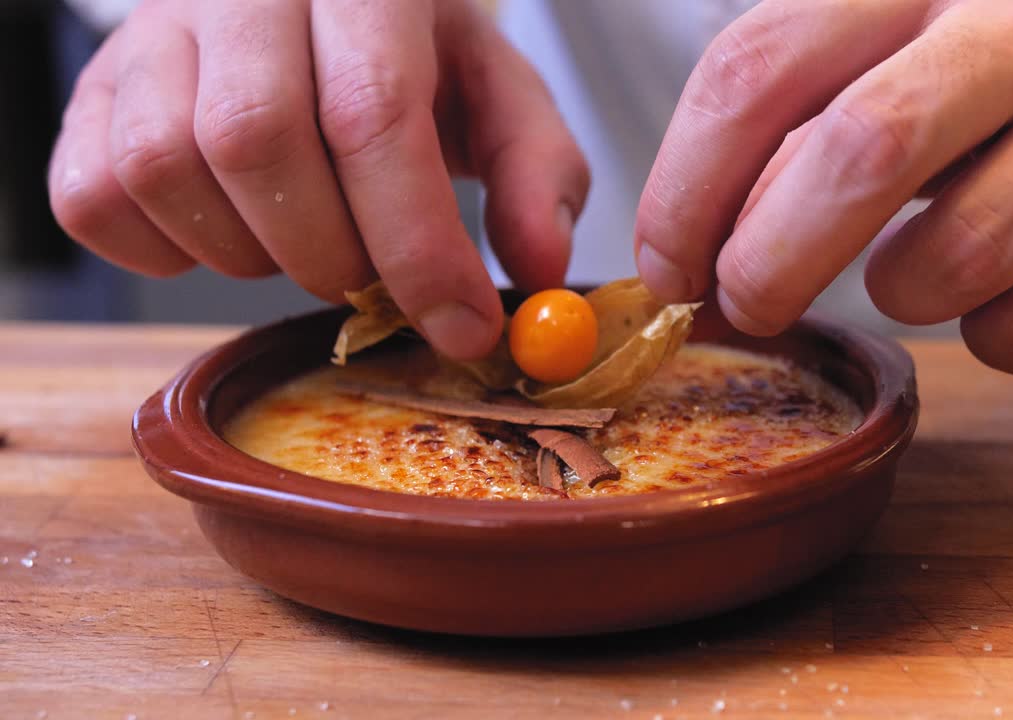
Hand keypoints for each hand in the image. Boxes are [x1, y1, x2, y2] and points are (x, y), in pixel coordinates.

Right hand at [49, 0, 587, 358]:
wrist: (315, 0)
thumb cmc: (408, 52)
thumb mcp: (497, 92)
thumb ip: (536, 172)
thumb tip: (541, 270)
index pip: (373, 112)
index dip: (418, 243)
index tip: (462, 327)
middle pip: (257, 140)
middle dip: (332, 253)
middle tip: (373, 277)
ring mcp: (148, 32)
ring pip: (165, 168)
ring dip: (250, 253)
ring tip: (307, 242)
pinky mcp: (90, 92)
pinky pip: (92, 197)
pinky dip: (165, 251)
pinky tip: (233, 233)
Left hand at [635, 0, 1012, 373]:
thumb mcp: (907, 27)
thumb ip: (805, 103)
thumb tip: (707, 238)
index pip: (760, 70)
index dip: (685, 188)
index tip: (669, 263)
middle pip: (858, 157)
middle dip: (770, 261)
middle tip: (749, 301)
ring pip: (957, 261)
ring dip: (901, 292)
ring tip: (918, 261)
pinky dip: (997, 338)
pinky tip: (1006, 288)